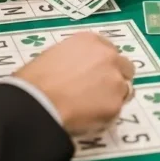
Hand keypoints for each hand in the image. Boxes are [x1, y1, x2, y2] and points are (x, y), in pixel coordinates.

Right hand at [15, 31, 133, 134]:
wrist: (36, 102)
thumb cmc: (34, 79)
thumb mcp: (55, 55)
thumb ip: (76, 59)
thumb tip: (79, 71)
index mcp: (91, 41)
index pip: (109, 50)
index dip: (104, 64)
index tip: (95, 74)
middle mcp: (109, 57)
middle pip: (125, 67)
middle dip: (115, 78)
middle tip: (98, 91)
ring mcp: (115, 81)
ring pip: (125, 90)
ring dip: (113, 96)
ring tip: (93, 108)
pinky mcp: (116, 105)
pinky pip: (116, 111)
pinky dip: (106, 115)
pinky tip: (89, 119)